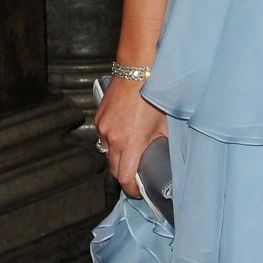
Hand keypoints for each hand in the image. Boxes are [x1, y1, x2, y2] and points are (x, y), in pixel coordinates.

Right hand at [95, 77, 167, 197]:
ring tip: (130, 151)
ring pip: (107, 152)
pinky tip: (123, 133)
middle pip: (114, 169)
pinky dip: (111, 140)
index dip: (131, 189)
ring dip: (117, 156)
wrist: (136, 72)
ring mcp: (103, 128)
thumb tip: (164, 155)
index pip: (125, 177)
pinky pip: (103, 137)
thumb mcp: (164, 124)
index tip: (138, 191)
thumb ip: (162, 143)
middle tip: (135, 175)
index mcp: (131, 143)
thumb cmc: (153, 95)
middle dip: (124, 175)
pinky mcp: (98, 119)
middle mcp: (113, 139)